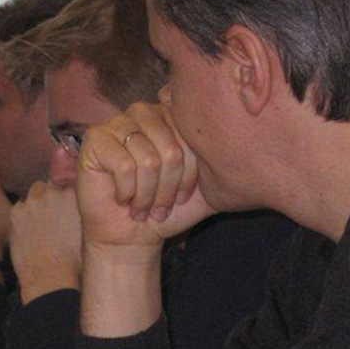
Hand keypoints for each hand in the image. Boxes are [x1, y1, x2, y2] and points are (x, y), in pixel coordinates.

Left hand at [9, 181, 82, 303]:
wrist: (50, 278)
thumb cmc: (75, 260)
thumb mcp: (88, 230)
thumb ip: (84, 210)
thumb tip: (85, 203)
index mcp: (76, 196)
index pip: (71, 181)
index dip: (68, 192)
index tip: (67, 203)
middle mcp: (54, 193)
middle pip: (52, 184)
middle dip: (53, 195)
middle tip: (54, 213)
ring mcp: (34, 201)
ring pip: (35, 192)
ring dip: (38, 201)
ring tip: (41, 220)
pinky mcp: (16, 212)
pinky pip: (20, 206)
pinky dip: (23, 214)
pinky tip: (28, 229)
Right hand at [77, 102, 213, 252]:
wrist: (132, 236)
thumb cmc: (166, 210)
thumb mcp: (205, 188)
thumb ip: (226, 166)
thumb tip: (255, 149)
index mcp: (173, 116)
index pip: (193, 141)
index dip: (189, 177)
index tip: (181, 197)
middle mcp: (145, 112)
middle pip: (172, 150)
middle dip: (168, 189)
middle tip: (160, 208)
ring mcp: (117, 123)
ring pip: (147, 160)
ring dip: (147, 195)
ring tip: (142, 207)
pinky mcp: (95, 139)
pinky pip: (122, 165)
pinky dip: (126, 192)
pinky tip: (122, 199)